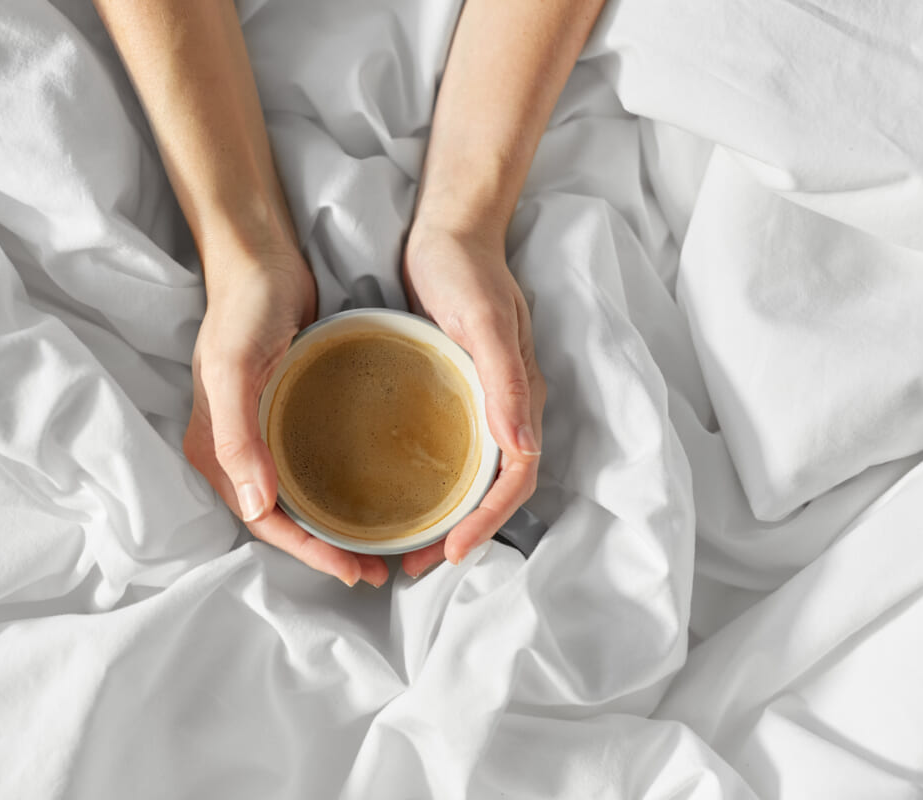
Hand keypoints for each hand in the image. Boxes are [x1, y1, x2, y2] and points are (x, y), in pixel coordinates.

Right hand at [184, 247, 389, 587]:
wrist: (260, 259)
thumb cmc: (244, 309)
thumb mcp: (234, 369)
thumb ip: (237, 437)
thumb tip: (256, 508)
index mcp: (215, 451)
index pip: (263, 521)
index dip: (307, 551)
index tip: (353, 569)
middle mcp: (236, 449)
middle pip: (282, 519)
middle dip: (325, 549)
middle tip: (377, 569)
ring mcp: (261, 432)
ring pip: (299, 497)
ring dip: (333, 525)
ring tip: (380, 544)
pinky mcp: (286, 412)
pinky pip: (311, 465)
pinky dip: (336, 489)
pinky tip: (370, 494)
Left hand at [400, 225, 545, 576]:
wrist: (450, 230)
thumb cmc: (465, 270)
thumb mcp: (483, 320)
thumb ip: (505, 379)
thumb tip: (521, 446)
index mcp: (521, 397)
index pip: (515, 478)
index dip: (488, 521)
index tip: (451, 551)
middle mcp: (507, 406)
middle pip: (495, 488)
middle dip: (463, 533)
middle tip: (415, 563)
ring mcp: (482, 399)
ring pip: (473, 475)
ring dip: (447, 515)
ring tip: (405, 544)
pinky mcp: (457, 389)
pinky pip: (454, 449)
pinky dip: (434, 481)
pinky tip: (400, 490)